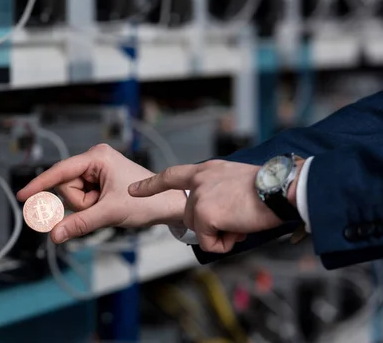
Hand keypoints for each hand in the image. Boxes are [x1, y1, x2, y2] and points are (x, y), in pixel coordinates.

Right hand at [16, 144, 186, 243]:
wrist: (168, 205)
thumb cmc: (145, 202)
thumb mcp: (109, 213)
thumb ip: (80, 223)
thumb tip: (55, 235)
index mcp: (97, 157)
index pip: (60, 172)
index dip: (40, 184)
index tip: (22, 195)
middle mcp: (94, 159)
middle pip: (66, 186)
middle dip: (80, 202)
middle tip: (101, 206)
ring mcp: (96, 170)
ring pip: (73, 194)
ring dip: (86, 206)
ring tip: (107, 205)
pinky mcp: (99, 180)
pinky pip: (82, 197)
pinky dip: (90, 206)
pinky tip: (106, 205)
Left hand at [128, 160, 282, 252]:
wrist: (281, 187)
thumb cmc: (269, 187)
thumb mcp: (235, 181)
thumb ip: (218, 192)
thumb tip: (218, 217)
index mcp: (206, 170)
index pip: (171, 175)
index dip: (151, 185)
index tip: (134, 190)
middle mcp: (199, 181)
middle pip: (189, 216)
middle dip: (210, 225)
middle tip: (238, 218)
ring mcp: (199, 197)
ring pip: (198, 230)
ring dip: (220, 234)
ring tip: (242, 220)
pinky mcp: (204, 214)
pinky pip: (207, 243)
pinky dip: (223, 244)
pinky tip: (240, 229)